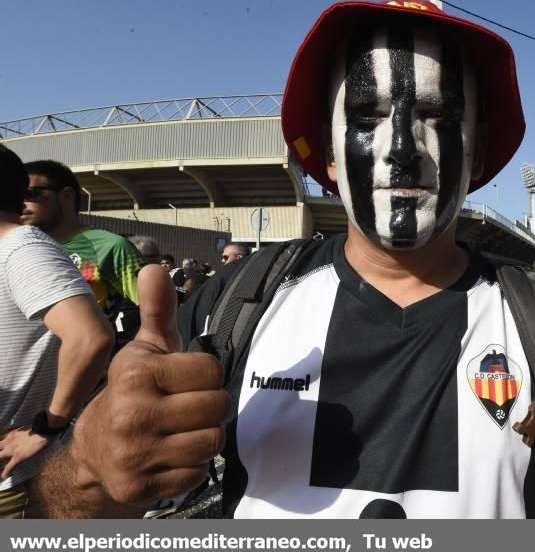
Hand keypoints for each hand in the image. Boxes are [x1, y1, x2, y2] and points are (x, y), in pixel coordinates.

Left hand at [0, 427, 50, 478]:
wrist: (44, 429)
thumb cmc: (38, 427)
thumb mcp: (24, 428)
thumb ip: (18, 433)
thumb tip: (21, 436)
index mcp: (9, 435)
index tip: (1, 448)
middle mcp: (7, 443)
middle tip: (0, 457)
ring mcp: (12, 451)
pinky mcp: (18, 457)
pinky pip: (9, 467)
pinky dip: (5, 473)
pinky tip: (4, 477)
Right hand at [69, 265, 229, 507]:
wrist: (96, 450)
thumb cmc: (134, 392)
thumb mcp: (145, 350)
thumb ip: (158, 310)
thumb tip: (155, 267)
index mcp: (136, 375)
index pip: (211, 370)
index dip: (205, 376)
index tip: (185, 382)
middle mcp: (133, 414)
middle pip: (217, 407)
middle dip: (209, 407)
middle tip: (188, 409)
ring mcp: (136, 455)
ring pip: (212, 441)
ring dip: (204, 437)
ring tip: (182, 430)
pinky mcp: (142, 487)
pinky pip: (197, 473)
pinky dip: (191, 466)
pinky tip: (170, 455)